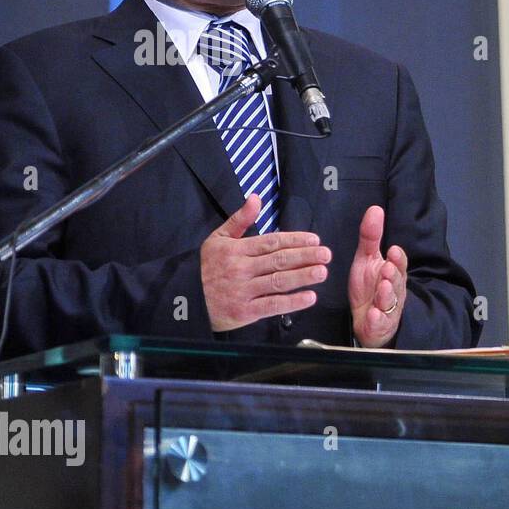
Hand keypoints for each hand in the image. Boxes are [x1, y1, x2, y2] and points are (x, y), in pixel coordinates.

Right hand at [200, 193, 331, 331]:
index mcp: (237, 250)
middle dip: (305, 256)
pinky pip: (272, 305)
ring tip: (322, 272)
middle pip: (279, 260)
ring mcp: (243, 291)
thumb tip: (255, 197)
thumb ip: (240, 220)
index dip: (295, 240)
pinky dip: (292, 302)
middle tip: (326, 254)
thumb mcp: (217, 239)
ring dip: (303, 277)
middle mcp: (241, 269)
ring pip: (278, 281)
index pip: (271, 242)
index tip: (314, 239)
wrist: (183, 299)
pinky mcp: (244, 311)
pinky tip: (309, 297)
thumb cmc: (204, 267)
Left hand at [349, 205, 408, 347]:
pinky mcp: (379, 325)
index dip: (397, 259)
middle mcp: (393, 291)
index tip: (392, 250)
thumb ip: (371, 237)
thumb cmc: (369, 288)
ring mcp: (387, 309)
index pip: (399, 265)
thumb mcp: (366, 260)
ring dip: (386, 294)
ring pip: (390, 302)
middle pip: (397, 283)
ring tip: (382, 287)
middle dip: (393, 276)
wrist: (367, 321)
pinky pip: (380, 323)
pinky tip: (373, 314)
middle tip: (386, 268)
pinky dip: (377, 319)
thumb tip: (375, 209)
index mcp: (392, 273)